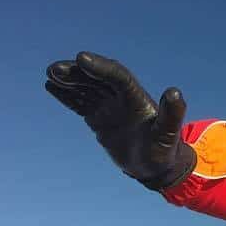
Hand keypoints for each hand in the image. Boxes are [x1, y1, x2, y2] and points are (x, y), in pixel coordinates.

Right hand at [45, 51, 195, 188]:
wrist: (155, 167)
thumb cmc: (164, 151)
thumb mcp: (168, 135)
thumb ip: (172, 115)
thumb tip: (174, 92)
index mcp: (138, 99)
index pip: (118, 77)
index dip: (101, 67)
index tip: (81, 57)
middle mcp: (123, 99)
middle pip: (98, 79)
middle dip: (78, 73)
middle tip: (55, 69)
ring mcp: (110, 108)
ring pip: (87, 89)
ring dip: (70, 81)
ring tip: (51, 75)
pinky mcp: (100, 118)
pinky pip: (81, 103)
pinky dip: (68, 95)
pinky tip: (52, 86)